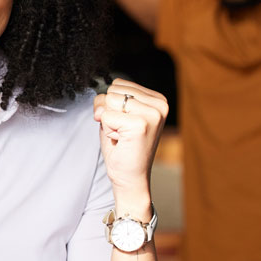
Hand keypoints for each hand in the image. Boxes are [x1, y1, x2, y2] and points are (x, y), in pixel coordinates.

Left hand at [93, 79, 167, 216]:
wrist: (130, 177)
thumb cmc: (122, 146)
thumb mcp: (114, 116)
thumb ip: (106, 101)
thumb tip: (100, 104)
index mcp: (157, 99)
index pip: (118, 83)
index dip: (111, 105)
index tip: (124, 123)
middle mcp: (159, 104)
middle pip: (112, 91)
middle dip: (109, 112)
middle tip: (122, 132)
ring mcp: (152, 114)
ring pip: (109, 101)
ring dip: (108, 121)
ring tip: (122, 135)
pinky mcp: (141, 125)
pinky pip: (107, 116)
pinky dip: (108, 130)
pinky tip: (121, 141)